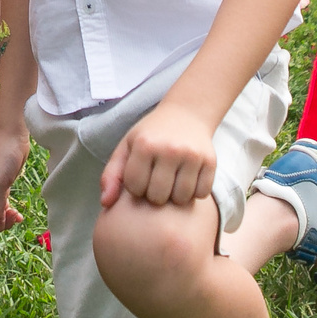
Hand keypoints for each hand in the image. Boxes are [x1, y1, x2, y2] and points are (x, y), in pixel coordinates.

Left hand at [101, 104, 217, 208]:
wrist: (187, 113)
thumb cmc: (151, 134)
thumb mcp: (127, 147)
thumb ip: (111, 175)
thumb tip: (105, 203)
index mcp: (145, 145)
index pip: (135, 188)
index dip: (135, 187)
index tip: (139, 177)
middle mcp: (169, 149)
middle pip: (158, 197)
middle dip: (154, 195)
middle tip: (156, 181)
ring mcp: (192, 155)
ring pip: (181, 199)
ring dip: (175, 196)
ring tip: (171, 182)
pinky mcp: (210, 161)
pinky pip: (201, 193)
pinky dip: (194, 192)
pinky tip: (187, 179)